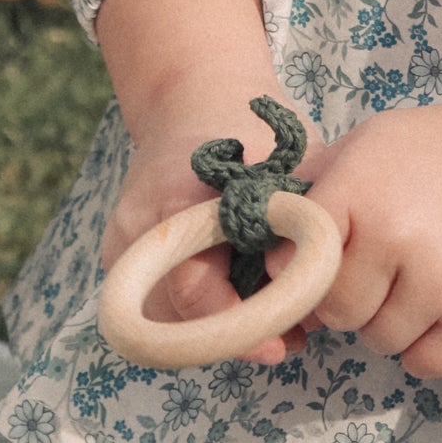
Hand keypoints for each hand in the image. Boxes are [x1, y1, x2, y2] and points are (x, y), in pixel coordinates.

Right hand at [94, 0, 306, 365]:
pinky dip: (196, 315)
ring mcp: (120, 244)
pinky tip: (238, 303)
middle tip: (287, 340)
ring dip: (214, 330)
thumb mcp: (290, 168)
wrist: (192, 98)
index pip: (195, 292)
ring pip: (165, 321)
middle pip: (177, 319)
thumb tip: (322, 300)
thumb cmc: (249, 131)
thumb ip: (305, 223)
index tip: (282, 345)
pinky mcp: (119, 256)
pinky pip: (157, 305)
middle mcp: (136, 229)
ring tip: (270, 322)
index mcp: (176, 201)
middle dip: (233, 336)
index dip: (240, 327)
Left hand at [304, 91, 441, 378]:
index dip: (301, 272)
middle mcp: (394, 237)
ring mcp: (438, 284)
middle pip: (335, 311)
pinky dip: (427, 346)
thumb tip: (267, 255)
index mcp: (359, 189)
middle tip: (380, 272)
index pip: (295, 262)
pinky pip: (423, 364)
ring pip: (378, 341)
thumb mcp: (374, 145)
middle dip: (349, 299)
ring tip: (422, 280)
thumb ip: (319, 192)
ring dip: (391, 322)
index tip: (315, 269)